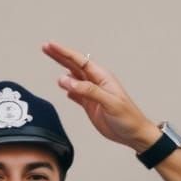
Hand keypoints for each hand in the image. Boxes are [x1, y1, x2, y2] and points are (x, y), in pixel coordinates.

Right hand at [41, 41, 159, 151]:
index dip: (65, 53)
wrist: (133, 134)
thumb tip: (67, 81)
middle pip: (74, 66)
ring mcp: (92, 94)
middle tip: (46, 47)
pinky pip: (76, 94)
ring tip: (51, 60)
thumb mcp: (109, 102)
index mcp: (102, 78)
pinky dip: (68, 89)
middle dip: (60, 56)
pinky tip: (63, 87)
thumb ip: (88, 91)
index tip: (52, 46)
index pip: (80, 62)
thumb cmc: (128, 117)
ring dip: (61, 69)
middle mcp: (96, 83)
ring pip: (73, 78)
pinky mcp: (90, 105)